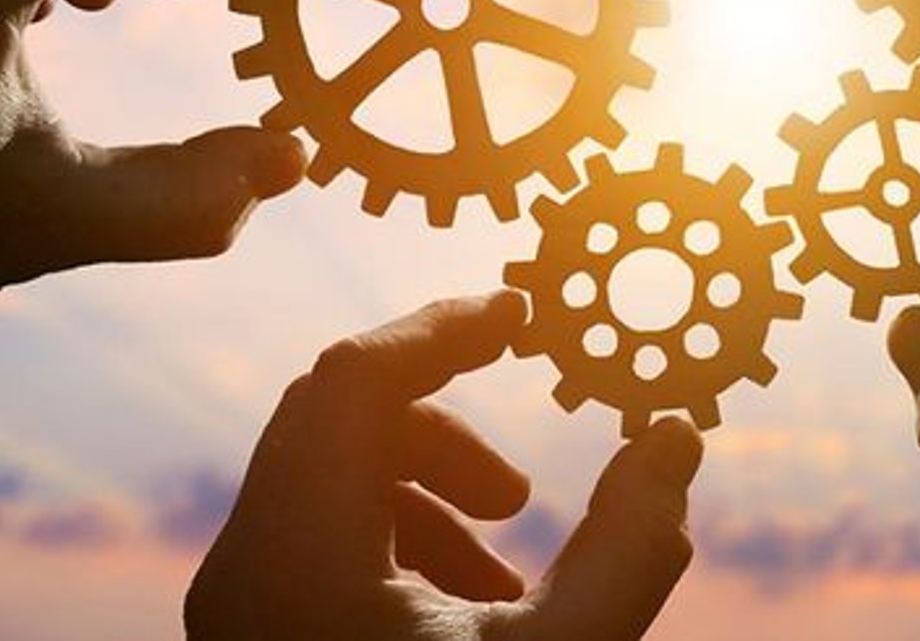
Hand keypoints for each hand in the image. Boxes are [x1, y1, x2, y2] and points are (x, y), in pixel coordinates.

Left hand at [187, 291, 701, 640]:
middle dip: (448, 430)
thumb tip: (675, 435)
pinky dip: (405, 544)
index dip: (446, 327)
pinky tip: (473, 613)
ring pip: (330, 483)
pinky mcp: (262, 637)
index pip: (354, 378)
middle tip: (524, 489)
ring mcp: (243, 610)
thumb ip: (630, 544)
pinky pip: (324, 540)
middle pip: (336, 422)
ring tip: (509, 574)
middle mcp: (245, 573)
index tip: (526, 310)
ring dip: (432, 495)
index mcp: (292, 560)